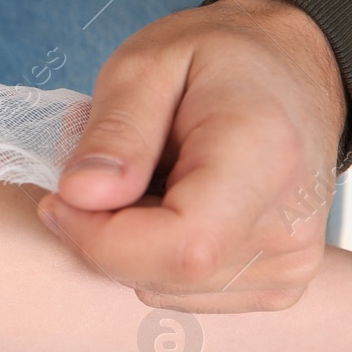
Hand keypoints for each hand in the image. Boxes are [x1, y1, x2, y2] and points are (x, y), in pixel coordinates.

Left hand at [38, 0, 344, 312]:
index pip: (179, 247)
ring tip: (146, 178)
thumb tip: (78, 195)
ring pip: (162, 288)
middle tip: (102, 170)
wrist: (288, 69)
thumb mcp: (147, 64)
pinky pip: (182, 293)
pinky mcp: (278, 283)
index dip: (98, 237)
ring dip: (126, 243)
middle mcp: (290, 226)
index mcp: (264, 160)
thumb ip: (113, 132)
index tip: (62, 196)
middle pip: (163, 274)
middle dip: (102, 233)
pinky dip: (153, 255)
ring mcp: (289, 264)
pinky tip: (168, 204)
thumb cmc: (218, 59)